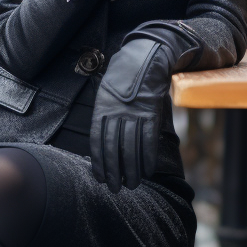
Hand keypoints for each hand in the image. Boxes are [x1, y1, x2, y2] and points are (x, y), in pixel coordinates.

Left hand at [89, 22, 200, 192]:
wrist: (145, 57)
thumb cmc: (124, 75)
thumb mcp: (106, 92)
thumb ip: (105, 114)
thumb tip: (103, 139)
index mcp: (101, 108)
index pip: (97, 142)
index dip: (99, 162)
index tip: (101, 178)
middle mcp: (115, 113)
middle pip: (113, 148)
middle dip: (114, 172)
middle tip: (116, 189)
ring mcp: (133, 113)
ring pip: (130, 148)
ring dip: (131, 169)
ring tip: (131, 185)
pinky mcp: (150, 112)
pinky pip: (148, 139)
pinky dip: (147, 157)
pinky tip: (147, 171)